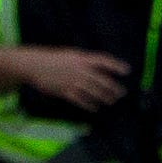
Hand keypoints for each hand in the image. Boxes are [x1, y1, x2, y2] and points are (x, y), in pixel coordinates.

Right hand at [17, 46, 132, 109]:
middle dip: (113, 87)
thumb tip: (96, 67)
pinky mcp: (65, 91)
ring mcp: (73, 81)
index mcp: (81, 58)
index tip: (127, 71)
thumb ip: (83, 61)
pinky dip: (89, 104)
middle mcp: (80, 70)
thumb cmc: (51, 58)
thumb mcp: (69, 55)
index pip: (104, 61)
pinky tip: (95, 107)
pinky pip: (81, 100)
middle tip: (121, 93)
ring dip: (104, 97)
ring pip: (93, 91)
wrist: (34, 65)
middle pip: (101, 80)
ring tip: (111, 101)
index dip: (116, 66)